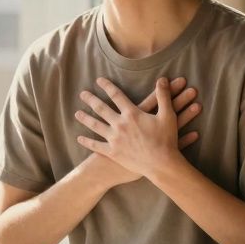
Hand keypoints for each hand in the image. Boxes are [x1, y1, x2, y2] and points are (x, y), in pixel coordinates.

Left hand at [75, 76, 201, 187]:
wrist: (161, 164)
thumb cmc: (166, 139)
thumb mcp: (167, 115)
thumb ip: (163, 96)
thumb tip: (162, 79)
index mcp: (132, 114)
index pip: (116, 95)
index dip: (107, 86)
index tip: (98, 81)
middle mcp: (120, 124)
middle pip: (101, 108)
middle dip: (91, 99)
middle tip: (82, 94)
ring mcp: (114, 139)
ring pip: (95, 126)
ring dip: (85, 118)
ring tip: (77, 113)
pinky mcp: (113, 153)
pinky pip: (96, 146)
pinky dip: (87, 142)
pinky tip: (79, 138)